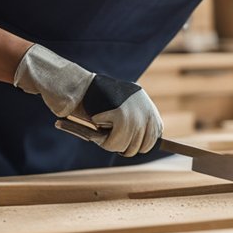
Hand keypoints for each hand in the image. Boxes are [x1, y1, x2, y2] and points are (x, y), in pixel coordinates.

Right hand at [14, 44, 161, 156]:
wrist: (75, 84)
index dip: (145, 143)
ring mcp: (134, 111)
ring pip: (129, 146)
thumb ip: (130, 121)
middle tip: (110, 141)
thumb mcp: (117, 107)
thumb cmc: (91, 99)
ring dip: (113, 145)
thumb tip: (141, 145)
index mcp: (144, 100)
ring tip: (101, 132)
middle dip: (127, 148)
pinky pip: (115, 143)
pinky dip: (104, 142)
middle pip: (145, 144)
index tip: (133, 146)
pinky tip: (96, 125)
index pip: (157, 130)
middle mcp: (144, 105)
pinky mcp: (122, 116)